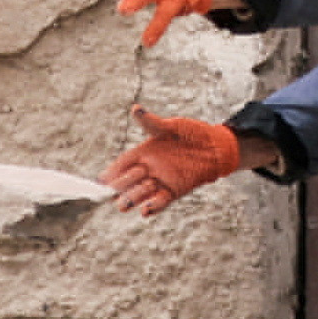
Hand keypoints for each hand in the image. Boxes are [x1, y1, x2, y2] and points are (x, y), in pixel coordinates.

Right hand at [109, 111, 250, 215]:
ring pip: (138, 195)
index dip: (111, 172)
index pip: (122, 164)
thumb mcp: (173, 126)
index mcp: (144, 152)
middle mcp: (149, 169)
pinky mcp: (174, 191)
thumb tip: (135, 108)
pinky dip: (152, 207)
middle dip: (120, 186)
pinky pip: (159, 203)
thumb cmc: (194, 133)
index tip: (100, 181)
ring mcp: (160, 181)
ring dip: (133, 198)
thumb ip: (153, 123)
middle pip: (125, 183)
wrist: (218, 146)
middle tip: (121, 185)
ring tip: (132, 197)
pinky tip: (146, 210)